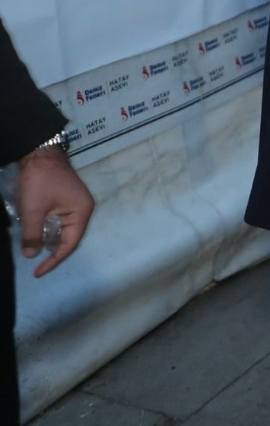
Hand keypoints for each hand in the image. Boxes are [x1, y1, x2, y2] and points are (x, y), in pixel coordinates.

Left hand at [16, 146, 93, 277]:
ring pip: (62, 229)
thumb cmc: (40, 181)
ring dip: (48, 238)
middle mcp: (83, 209)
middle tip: (34, 263)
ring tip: (32, 248)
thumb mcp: (32, 210)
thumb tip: (31, 255)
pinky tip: (36, 232)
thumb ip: (32, 235)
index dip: (53, 260)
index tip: (37, 272)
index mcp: (81, 212)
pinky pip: (59, 220)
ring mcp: (75, 203)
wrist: (39, 153)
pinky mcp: (66, 198)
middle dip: (51, 250)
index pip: (69, 244)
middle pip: (68, 237)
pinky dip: (47, 228)